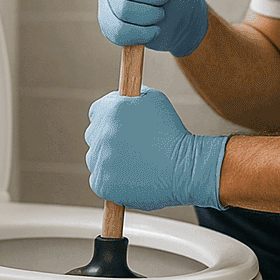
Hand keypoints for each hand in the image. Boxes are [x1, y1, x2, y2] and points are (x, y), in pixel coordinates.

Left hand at [85, 87, 227, 210]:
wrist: (184, 168)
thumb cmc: (172, 133)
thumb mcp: (154, 100)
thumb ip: (131, 96)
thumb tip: (122, 98)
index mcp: (109, 110)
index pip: (97, 112)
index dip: (111, 120)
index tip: (122, 128)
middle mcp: (99, 133)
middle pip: (95, 136)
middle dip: (110, 141)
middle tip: (132, 148)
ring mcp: (99, 160)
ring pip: (97, 160)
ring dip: (111, 161)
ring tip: (137, 164)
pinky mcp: (102, 183)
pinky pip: (100, 181)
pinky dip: (113, 182)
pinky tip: (132, 178)